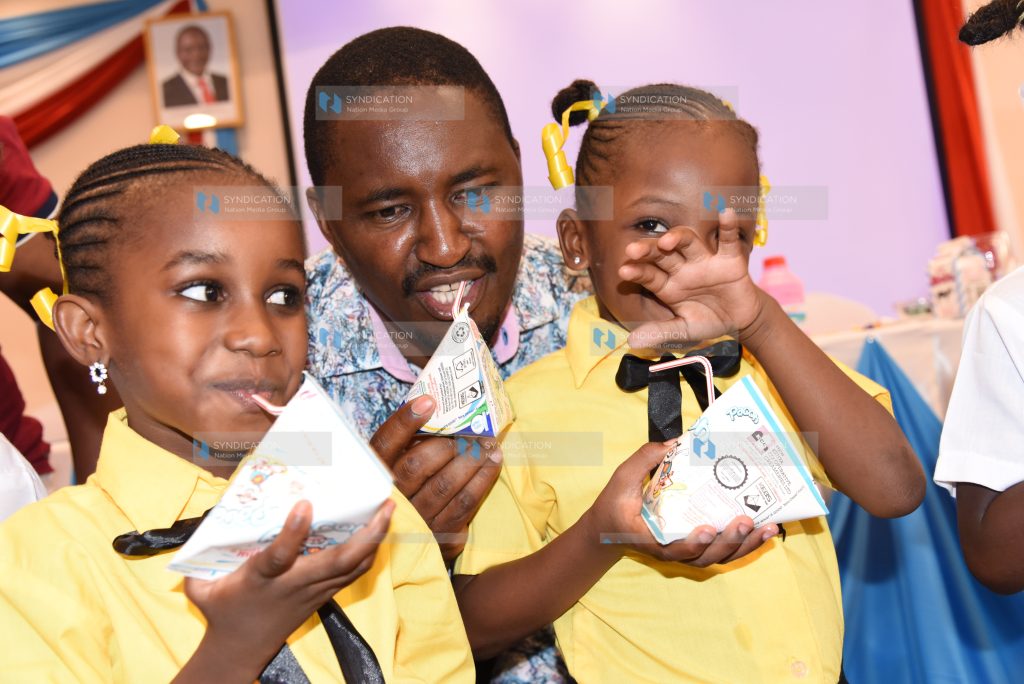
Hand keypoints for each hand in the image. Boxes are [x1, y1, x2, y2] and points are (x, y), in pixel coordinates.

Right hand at [180, 499, 393, 679]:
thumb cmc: (221, 610)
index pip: (279, 556)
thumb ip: (203, 549)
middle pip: (337, 562)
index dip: (293, 532)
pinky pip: (353, 574)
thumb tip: (213, 511)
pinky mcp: (323, 597)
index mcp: (262, 578)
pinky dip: (368, 552)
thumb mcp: (201, 583)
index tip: (305, 504)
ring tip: (387, 510)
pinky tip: (377, 533)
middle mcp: (294, 585)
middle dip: (366, 534)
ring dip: (374, 540)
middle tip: (384, 504)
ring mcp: (314, 593)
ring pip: (352, 567)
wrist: (239, 651)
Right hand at [371, 395, 501, 562]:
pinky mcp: (441, 534)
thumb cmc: (410, 490)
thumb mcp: (398, 465)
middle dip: (449, 443)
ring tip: (489, 442)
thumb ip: (409, 441)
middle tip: (473, 429)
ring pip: (446, 483)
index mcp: (377, 474)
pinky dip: (483, 478)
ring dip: (472, 458)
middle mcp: (392, 498)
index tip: (429, 401)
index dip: (405, 421)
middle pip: (418, 463)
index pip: (385, 444)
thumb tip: (436, 405)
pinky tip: (494, 462)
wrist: (414, 542)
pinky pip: (466, 502)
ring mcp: (416, 519)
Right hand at [587, 441, 776, 567]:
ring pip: (719, 557)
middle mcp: (672, 551)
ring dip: (745, 545)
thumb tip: (674, 441)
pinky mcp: (697, 547)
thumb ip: (643, 459)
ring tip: (767, 528)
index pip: (673, 549)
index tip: (707, 529)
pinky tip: (764, 530)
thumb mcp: (621, 479)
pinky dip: (745, 544)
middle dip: (729, 542)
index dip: (692, 544)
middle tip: (745, 522)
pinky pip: (723, 551)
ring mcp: (686, 551)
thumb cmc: (616, 505)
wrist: (610, 528)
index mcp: (651, 539)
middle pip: (706, 557)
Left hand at [618, 209, 767, 349]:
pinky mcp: (730, 260)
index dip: (637, 271)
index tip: (623, 270)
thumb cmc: (707, 322)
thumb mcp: (684, 331)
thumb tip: (632, 341)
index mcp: (668, 285)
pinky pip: (729, 240)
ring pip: (689, 242)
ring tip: (668, 240)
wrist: (740, 322)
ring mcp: (705, 261)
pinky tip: (726, 213)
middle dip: (648, 250)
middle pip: (663, 253)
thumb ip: (661, 333)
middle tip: (633, 249)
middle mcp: (683, 268)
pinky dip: (729, 227)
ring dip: (679, 237)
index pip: (649, 274)